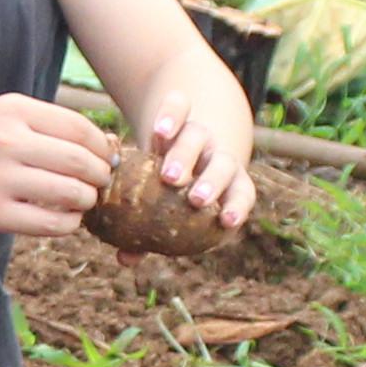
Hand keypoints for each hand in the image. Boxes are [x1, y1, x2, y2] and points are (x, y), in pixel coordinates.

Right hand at [0, 94, 115, 236]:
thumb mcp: (0, 114)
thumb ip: (44, 124)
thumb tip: (102, 144)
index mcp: (12, 110)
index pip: (78, 127)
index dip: (101, 146)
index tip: (106, 158)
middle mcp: (5, 141)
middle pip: (79, 161)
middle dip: (100, 175)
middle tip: (100, 183)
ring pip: (70, 193)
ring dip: (86, 200)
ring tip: (82, 201)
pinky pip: (49, 223)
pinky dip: (68, 224)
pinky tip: (65, 219)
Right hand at [135, 59, 260, 230]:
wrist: (170, 140)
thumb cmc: (167, 194)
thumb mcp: (161, 213)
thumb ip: (148, 236)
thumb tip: (124, 260)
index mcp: (225, 185)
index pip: (241, 194)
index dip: (236, 207)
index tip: (226, 221)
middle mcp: (214, 157)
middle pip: (223, 165)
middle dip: (212, 183)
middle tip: (194, 200)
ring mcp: (197, 133)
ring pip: (199, 137)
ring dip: (187, 156)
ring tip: (169, 175)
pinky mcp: (178, 111)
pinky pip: (179, 106)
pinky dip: (172, 115)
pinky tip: (159, 131)